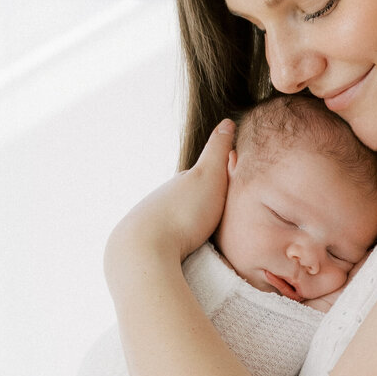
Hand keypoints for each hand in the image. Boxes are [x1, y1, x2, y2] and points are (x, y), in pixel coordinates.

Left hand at [105, 119, 233, 277]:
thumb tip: (227, 122)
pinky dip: (179, 245)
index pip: (201, 178)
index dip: (217, 181)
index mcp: (178, 183)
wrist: (145, 251)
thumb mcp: (208, 176)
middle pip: (188, 201)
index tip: (231, 189)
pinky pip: (170, 243)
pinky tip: (187, 254)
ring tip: (208, 240)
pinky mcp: (148, 248)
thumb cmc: (183, 213)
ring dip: (190, 228)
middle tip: (221, 217)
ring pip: (177, 222)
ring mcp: (152, 224)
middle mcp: (161, 200)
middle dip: (202, 206)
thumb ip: (218, 151)